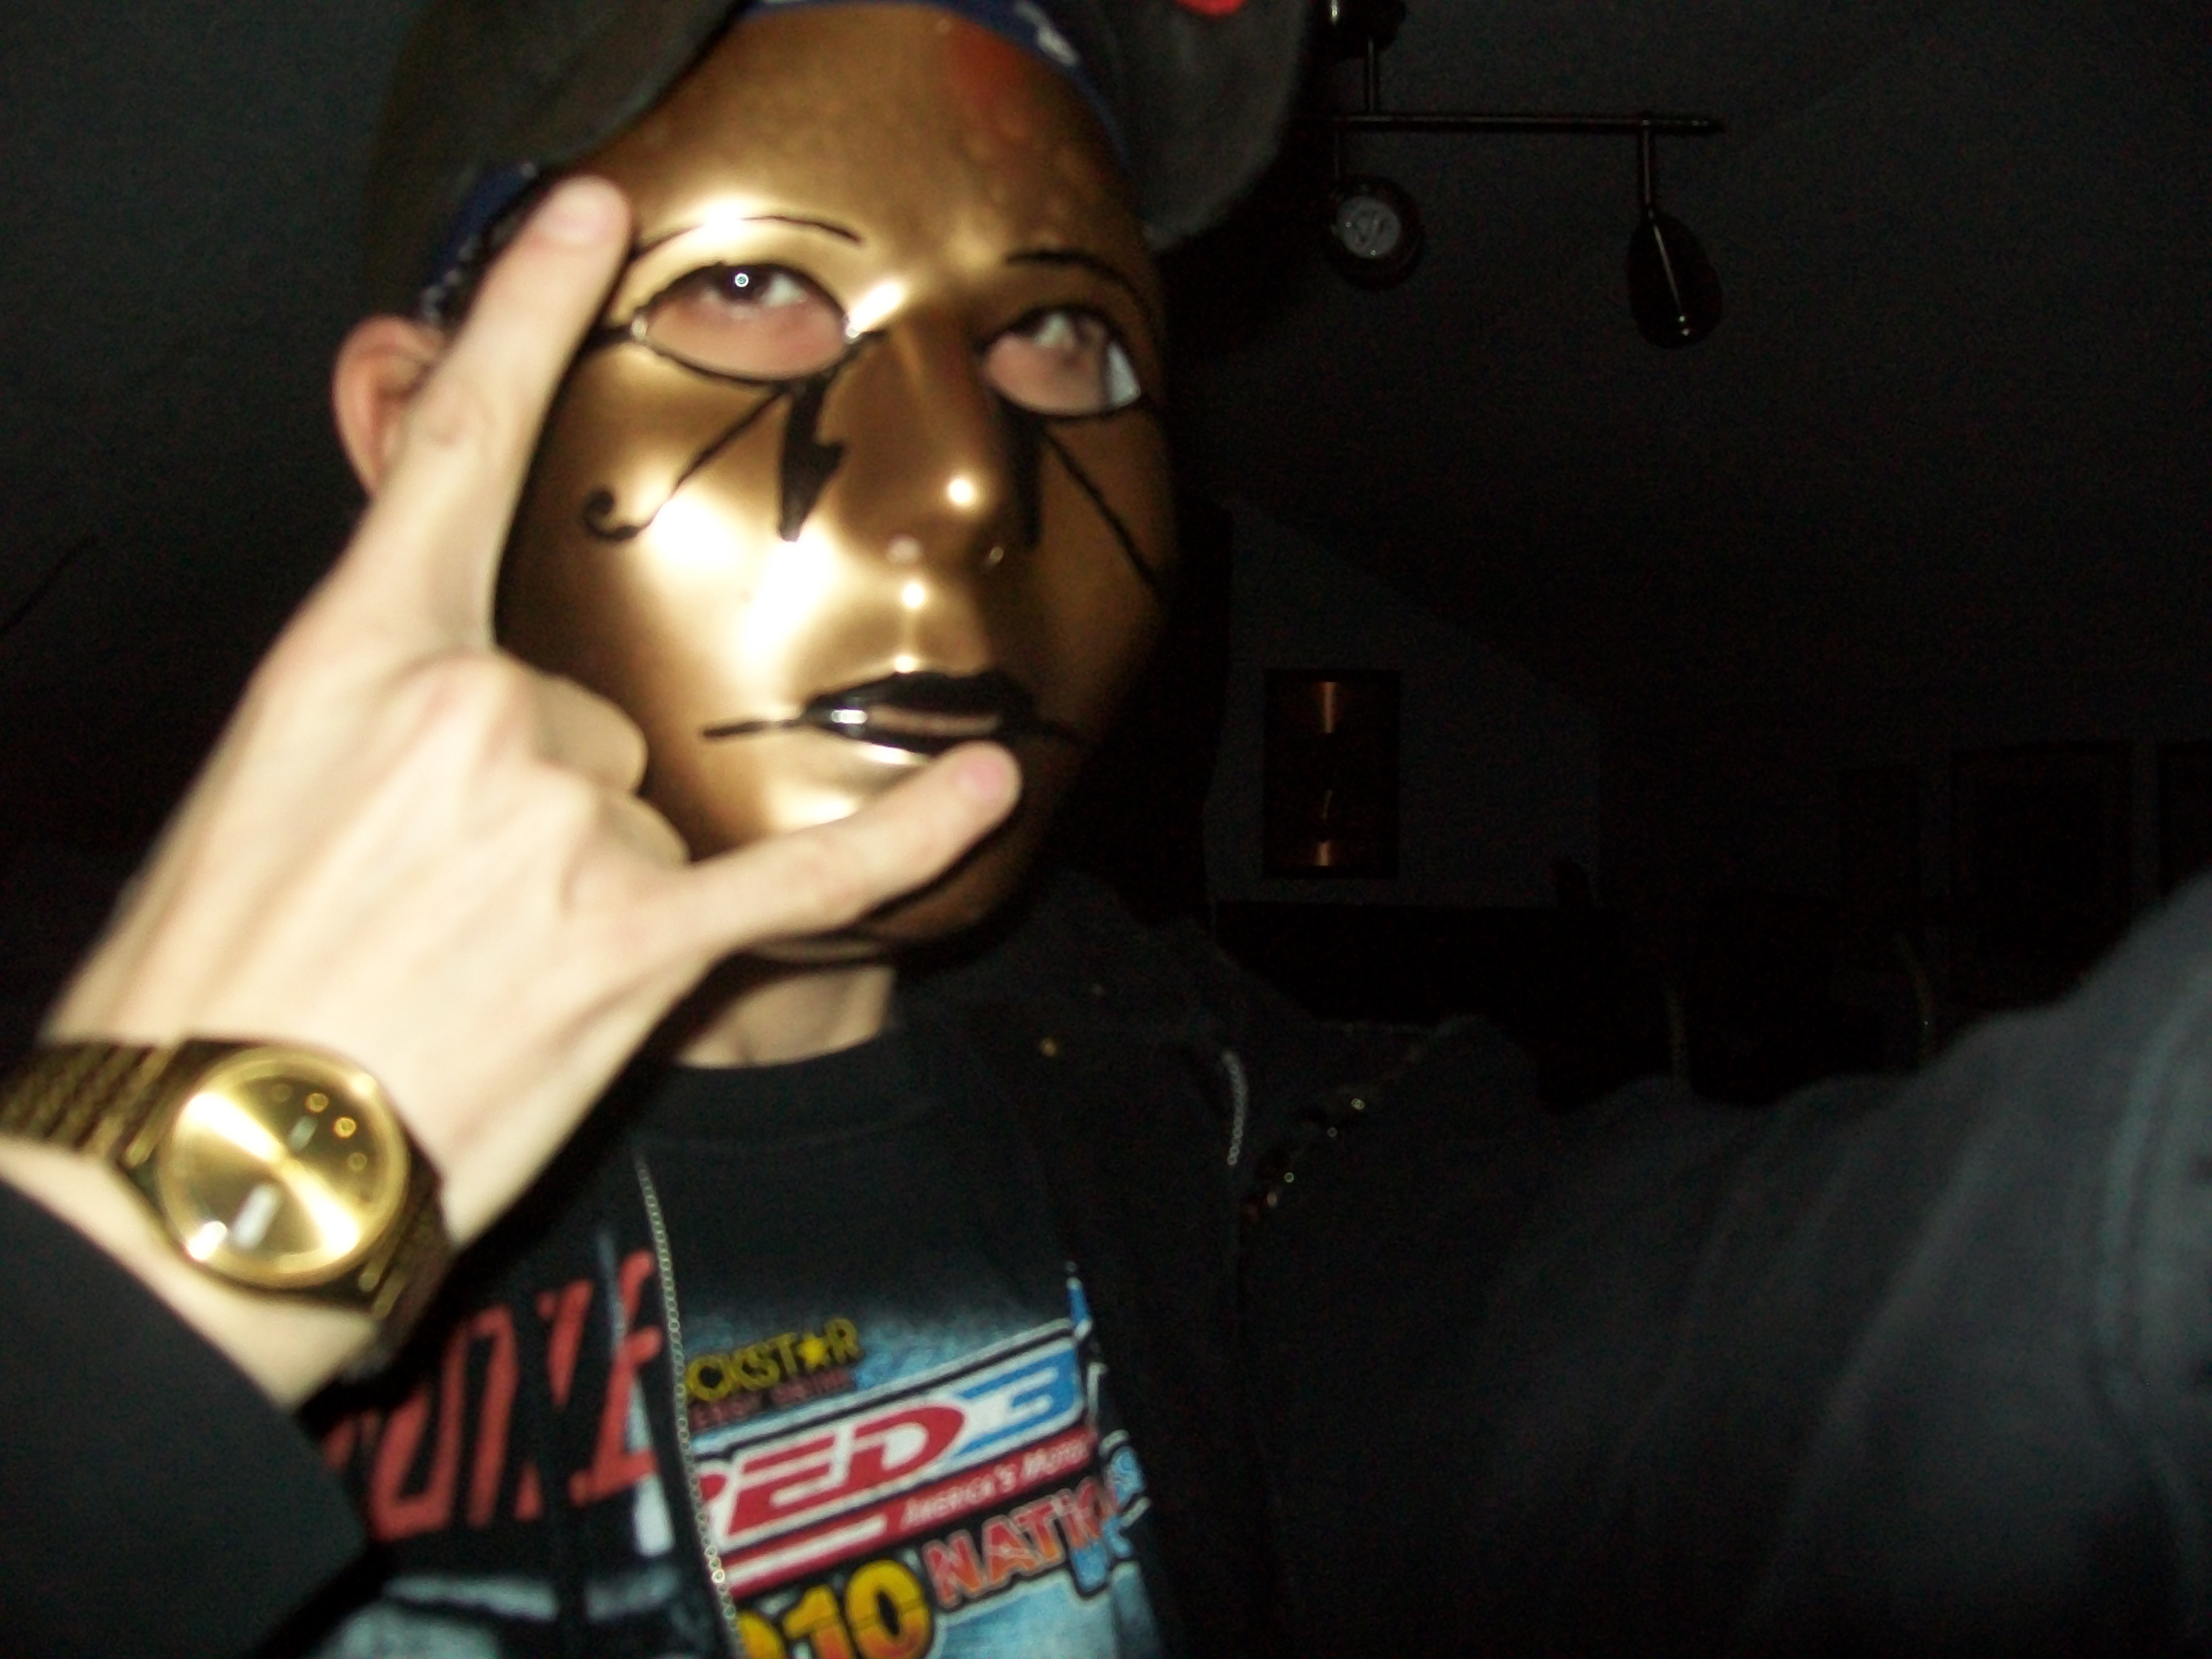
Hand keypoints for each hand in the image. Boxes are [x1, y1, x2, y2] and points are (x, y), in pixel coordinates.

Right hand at [1, 178, 1019, 1399]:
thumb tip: (452, 694)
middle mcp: (477, 713)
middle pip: (582, 705)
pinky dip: (902, 838)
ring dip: (581, 883)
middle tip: (436, 907)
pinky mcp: (634, 945)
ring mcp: (565, 826)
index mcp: (357, 658)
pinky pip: (799, 879)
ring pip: (636, 808)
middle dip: (534, 798)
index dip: (520, 316)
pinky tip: (993, 788)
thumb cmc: (204, 988)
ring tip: (475, 973)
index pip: (450, 449)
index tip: (591, 215)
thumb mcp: (257, 789)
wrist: (204, 1170)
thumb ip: (378, 706)